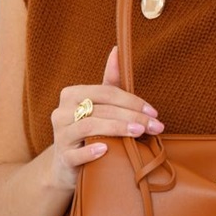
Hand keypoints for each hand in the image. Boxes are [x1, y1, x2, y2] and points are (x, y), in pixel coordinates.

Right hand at [49, 46, 163, 191]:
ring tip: (138, 133)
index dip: (132, 101)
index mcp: (71, 95)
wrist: (67, 165)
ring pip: (89, 127)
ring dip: (117, 128)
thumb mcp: (99, 105)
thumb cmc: (88, 130)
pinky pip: (76, 154)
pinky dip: (91, 151)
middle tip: (155, 126)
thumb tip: (117, 50)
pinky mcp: (63, 159)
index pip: (106, 93)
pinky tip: (107, 150)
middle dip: (132, 116)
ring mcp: (60, 136)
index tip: (154, 113)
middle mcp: (61, 112)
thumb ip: (110, 80)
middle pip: (101, 109)